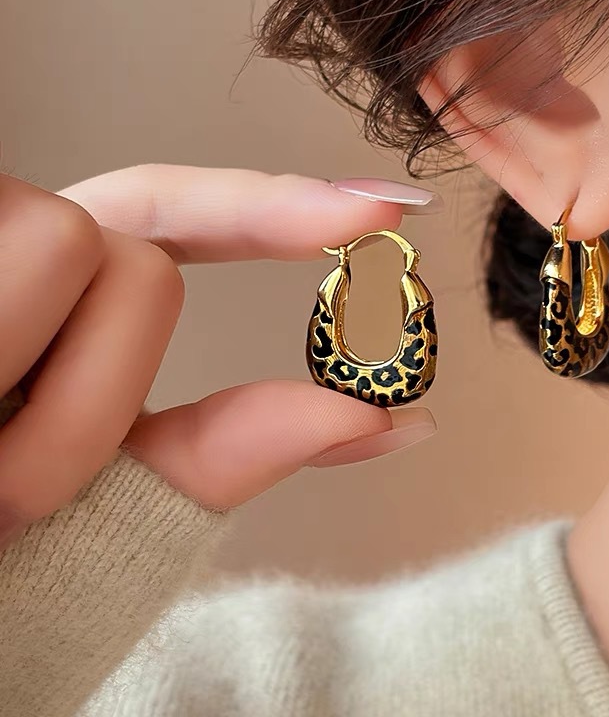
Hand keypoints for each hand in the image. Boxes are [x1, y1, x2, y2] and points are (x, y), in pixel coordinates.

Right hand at [0, 165, 439, 546]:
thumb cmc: (8, 577)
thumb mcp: (123, 503)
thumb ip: (244, 444)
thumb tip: (392, 414)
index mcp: (53, 296)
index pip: (170, 216)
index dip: (273, 208)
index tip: (384, 209)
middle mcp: (2, 253)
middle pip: (133, 252)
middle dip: (102, 385)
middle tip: (15, 492)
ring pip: (80, 244)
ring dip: (51, 402)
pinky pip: (14, 256)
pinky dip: (0, 368)